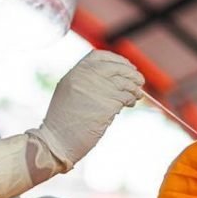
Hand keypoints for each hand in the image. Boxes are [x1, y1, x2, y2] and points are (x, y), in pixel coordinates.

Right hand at [31, 50, 143, 168]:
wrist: (57, 141)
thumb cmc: (64, 122)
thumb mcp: (70, 93)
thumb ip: (86, 81)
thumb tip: (115, 78)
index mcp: (74, 73)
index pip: (99, 56)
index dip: (117, 60)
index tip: (127, 66)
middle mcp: (85, 77)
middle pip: (116, 67)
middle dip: (131, 73)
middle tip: (139, 81)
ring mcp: (96, 90)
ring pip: (124, 83)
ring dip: (134, 89)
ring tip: (135, 96)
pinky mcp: (106, 105)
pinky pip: (125, 97)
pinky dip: (131, 99)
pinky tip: (130, 104)